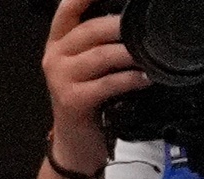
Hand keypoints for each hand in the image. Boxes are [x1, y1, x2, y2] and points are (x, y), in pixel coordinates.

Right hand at [44, 0, 148, 169]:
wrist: (76, 140)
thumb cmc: (88, 96)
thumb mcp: (88, 63)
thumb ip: (100, 40)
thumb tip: (131, 19)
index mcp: (58, 42)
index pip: (68, 9)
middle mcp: (54, 57)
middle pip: (90, 29)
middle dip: (122, 26)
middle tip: (145, 29)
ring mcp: (60, 79)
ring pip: (101, 55)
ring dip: (130, 54)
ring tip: (149, 55)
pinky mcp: (71, 100)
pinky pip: (107, 83)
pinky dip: (130, 80)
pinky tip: (144, 79)